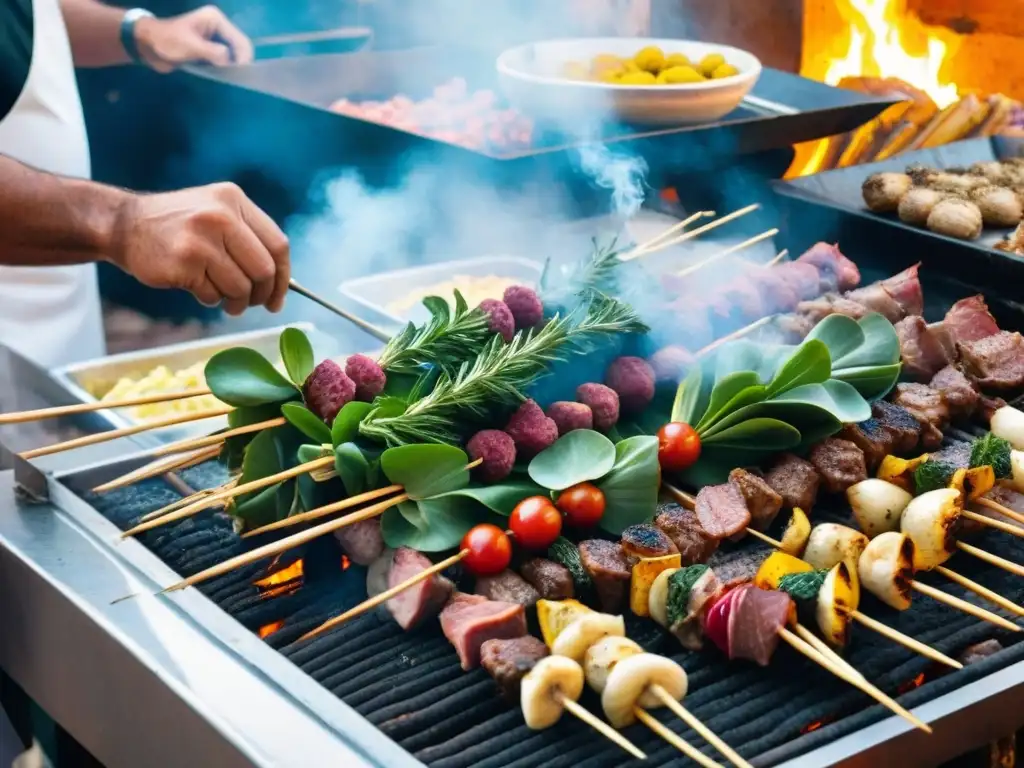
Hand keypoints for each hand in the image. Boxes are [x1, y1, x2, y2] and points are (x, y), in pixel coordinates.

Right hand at [110, 183, 289, 315]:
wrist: (123, 224)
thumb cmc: (178, 226)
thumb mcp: (216, 213)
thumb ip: (248, 238)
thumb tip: (281, 282)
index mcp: (234, 201)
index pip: (278, 245)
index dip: (284, 277)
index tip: (278, 297)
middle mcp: (221, 216)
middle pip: (264, 270)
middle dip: (262, 294)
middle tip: (252, 304)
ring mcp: (201, 238)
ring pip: (240, 287)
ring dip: (234, 302)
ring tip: (223, 299)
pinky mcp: (184, 261)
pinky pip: (212, 294)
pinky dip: (209, 298)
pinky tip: (197, 288)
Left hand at [133, 5, 253, 71]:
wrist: (148, 45)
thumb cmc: (167, 41)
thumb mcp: (191, 46)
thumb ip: (213, 53)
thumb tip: (230, 63)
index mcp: (215, 20)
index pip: (240, 39)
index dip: (243, 57)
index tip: (239, 74)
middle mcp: (218, 27)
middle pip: (239, 46)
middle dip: (239, 61)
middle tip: (234, 77)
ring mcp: (214, 38)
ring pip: (233, 54)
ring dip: (232, 66)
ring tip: (228, 77)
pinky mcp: (209, 49)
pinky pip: (224, 59)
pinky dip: (225, 68)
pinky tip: (222, 75)